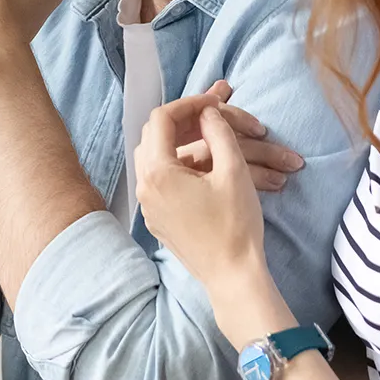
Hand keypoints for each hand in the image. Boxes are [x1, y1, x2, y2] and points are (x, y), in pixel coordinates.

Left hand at [133, 100, 269, 293]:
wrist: (232, 275)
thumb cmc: (236, 225)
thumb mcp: (233, 171)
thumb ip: (218, 132)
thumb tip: (207, 112)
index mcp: (158, 172)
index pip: (162, 119)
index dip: (190, 104)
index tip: (215, 103)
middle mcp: (144, 187)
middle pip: (153, 136)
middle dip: (182, 120)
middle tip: (211, 115)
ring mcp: (148, 205)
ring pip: (153, 158)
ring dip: (178, 142)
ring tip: (207, 136)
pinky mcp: (157, 219)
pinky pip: (158, 181)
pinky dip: (176, 165)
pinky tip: (202, 167)